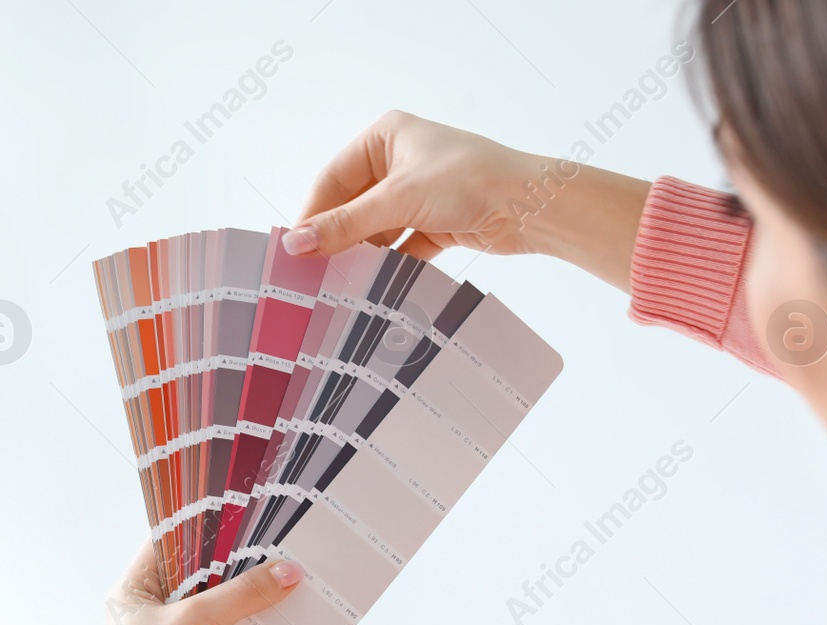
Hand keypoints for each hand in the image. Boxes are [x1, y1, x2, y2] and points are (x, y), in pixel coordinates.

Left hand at [102, 543, 302, 624]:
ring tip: (282, 585)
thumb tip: (282, 574)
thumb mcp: (198, 620)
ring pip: (220, 614)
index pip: (167, 546)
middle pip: (200, 581)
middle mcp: (151, 617)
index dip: (201, 532)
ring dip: (248, 607)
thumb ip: (244, 593)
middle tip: (269, 554)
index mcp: (133, 593)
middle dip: (236, 573)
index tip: (237, 521)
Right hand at [284, 110, 651, 290]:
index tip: (293, 251)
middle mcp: (400, 159)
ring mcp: (420, 192)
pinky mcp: (437, 221)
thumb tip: (295, 244)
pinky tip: (372, 286)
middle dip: (336, 238)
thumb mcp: (397, 201)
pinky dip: (389, 264)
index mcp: (386, 136)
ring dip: (362, 254)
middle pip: (353, 205)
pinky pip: (401, 245)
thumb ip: (344, 225)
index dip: (312, 215)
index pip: (333, 179)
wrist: (532, 205)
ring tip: (337, 284)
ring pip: (376, 228)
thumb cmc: (468, 182)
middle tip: (310, 273)